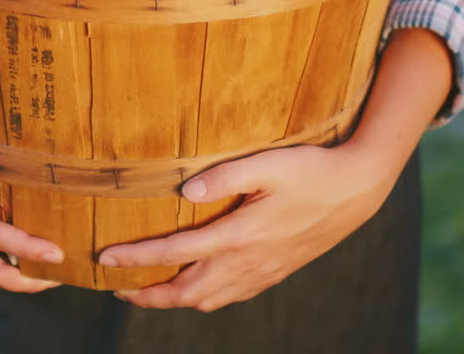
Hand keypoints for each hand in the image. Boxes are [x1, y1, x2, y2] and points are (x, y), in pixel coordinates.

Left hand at [98, 27, 453, 310]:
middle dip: (147, 294)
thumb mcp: (267, 163)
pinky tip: (194, 288)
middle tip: (115, 288)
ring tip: (145, 292)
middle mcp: (248, 262)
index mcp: (240, 236)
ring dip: (172, 300)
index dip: (136, 258)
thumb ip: (224, 175)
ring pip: (207, 300)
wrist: (358, 190)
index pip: (175, 253)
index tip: (105, 259)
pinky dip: (202, 298)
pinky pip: (230, 296)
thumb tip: (184, 192)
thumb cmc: (311, 170)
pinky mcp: (275, 271)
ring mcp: (262, 272)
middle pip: (185, 292)